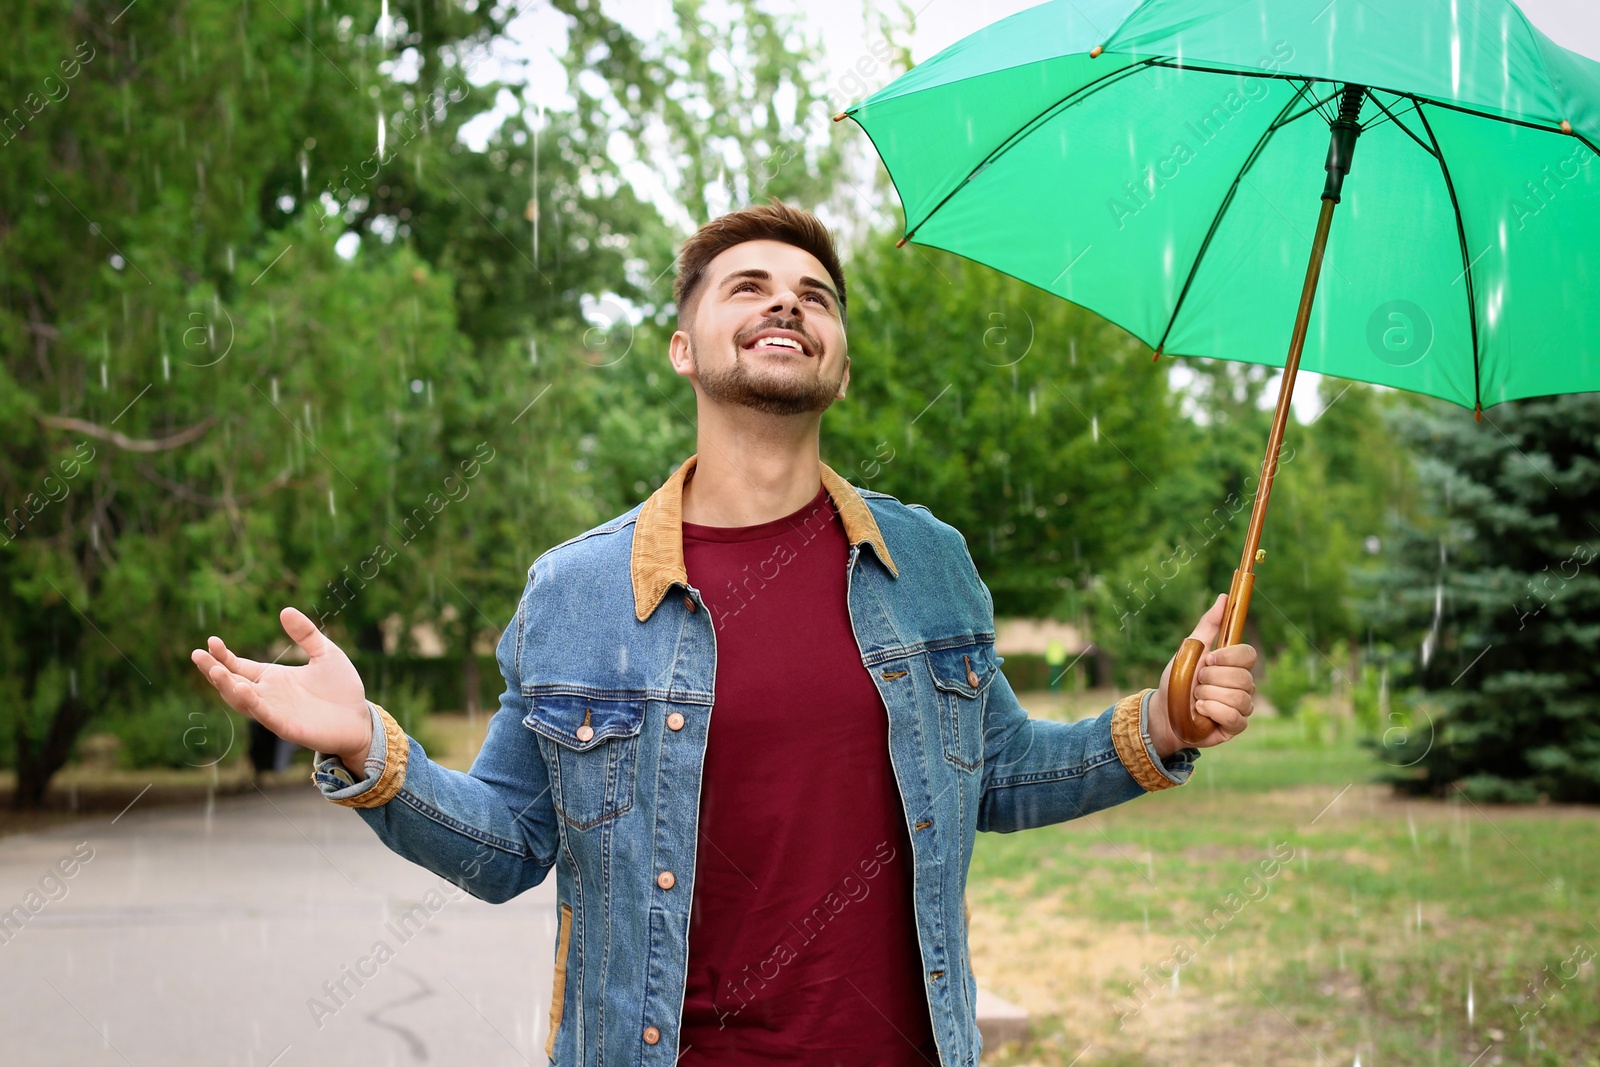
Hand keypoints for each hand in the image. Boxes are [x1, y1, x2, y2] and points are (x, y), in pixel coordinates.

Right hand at [190, 607, 372, 770]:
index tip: (211, 641)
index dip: (223, 656)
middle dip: (214, 670)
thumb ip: (306, 634)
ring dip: (227, 687)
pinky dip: (253, 704)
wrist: (360, 719)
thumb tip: (285, 610)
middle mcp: (269, 696)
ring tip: (215, 671)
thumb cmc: (342, 689)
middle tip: (197, 654)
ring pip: (243, 701)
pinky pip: (265, 716)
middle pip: (233, 683)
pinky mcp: (287, 727)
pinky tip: (242, 690)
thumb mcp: (326, 653)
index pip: (240, 666)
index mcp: (274, 678)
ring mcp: (276, 712)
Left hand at [1149, 594, 1258, 755]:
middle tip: (1197, 682)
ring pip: (1239, 697)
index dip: (1227, 657)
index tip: (1208, 660)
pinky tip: (1201, 711)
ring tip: (1196, 698)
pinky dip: (1213, 711)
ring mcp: (1242, 706)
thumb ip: (1209, 624)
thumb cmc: (1177, 680)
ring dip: (1209, 696)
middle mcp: (1243, 684)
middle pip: (1242, 677)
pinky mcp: (1236, 725)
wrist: (1163, 711)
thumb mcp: (1190, 649)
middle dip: (1211, 679)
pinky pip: (1235, 717)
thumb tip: (1224, 597)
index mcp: (1234, 664)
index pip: (1248, 654)